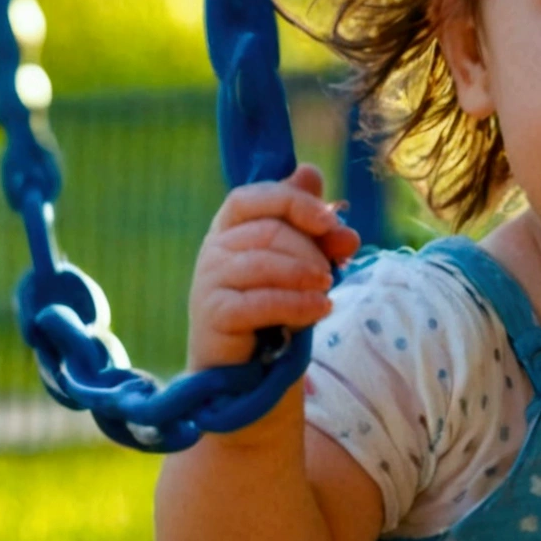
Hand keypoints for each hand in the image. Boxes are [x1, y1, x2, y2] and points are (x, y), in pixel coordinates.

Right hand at [187, 164, 359, 370]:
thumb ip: (309, 222)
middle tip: (332, 272)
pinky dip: (298, 304)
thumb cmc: (274, 308)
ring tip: (328, 289)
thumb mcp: (300, 262)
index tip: (329, 222)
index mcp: (230, 228)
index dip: (293, 202)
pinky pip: (261, 301)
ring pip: (264, 263)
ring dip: (306, 275)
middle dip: (310, 250)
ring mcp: (209, 282)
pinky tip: (321, 309)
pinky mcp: (214, 315)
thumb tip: (311, 172)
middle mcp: (213, 249)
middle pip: (268, 231)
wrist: (249, 368)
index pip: (254, 196)